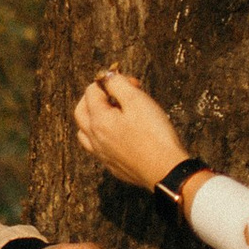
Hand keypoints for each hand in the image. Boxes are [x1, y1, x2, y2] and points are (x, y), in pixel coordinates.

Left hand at [72, 68, 190, 190]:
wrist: (167, 170)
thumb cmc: (154, 134)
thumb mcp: (137, 101)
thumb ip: (118, 85)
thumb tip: (107, 77)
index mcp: (98, 120)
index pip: (92, 91)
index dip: (111, 81)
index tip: (133, 83)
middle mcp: (94, 138)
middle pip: (81, 111)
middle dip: (95, 97)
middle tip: (117, 94)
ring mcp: (102, 154)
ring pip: (85, 131)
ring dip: (94, 117)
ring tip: (114, 113)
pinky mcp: (112, 166)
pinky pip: (97, 147)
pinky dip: (101, 135)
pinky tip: (119, 134)